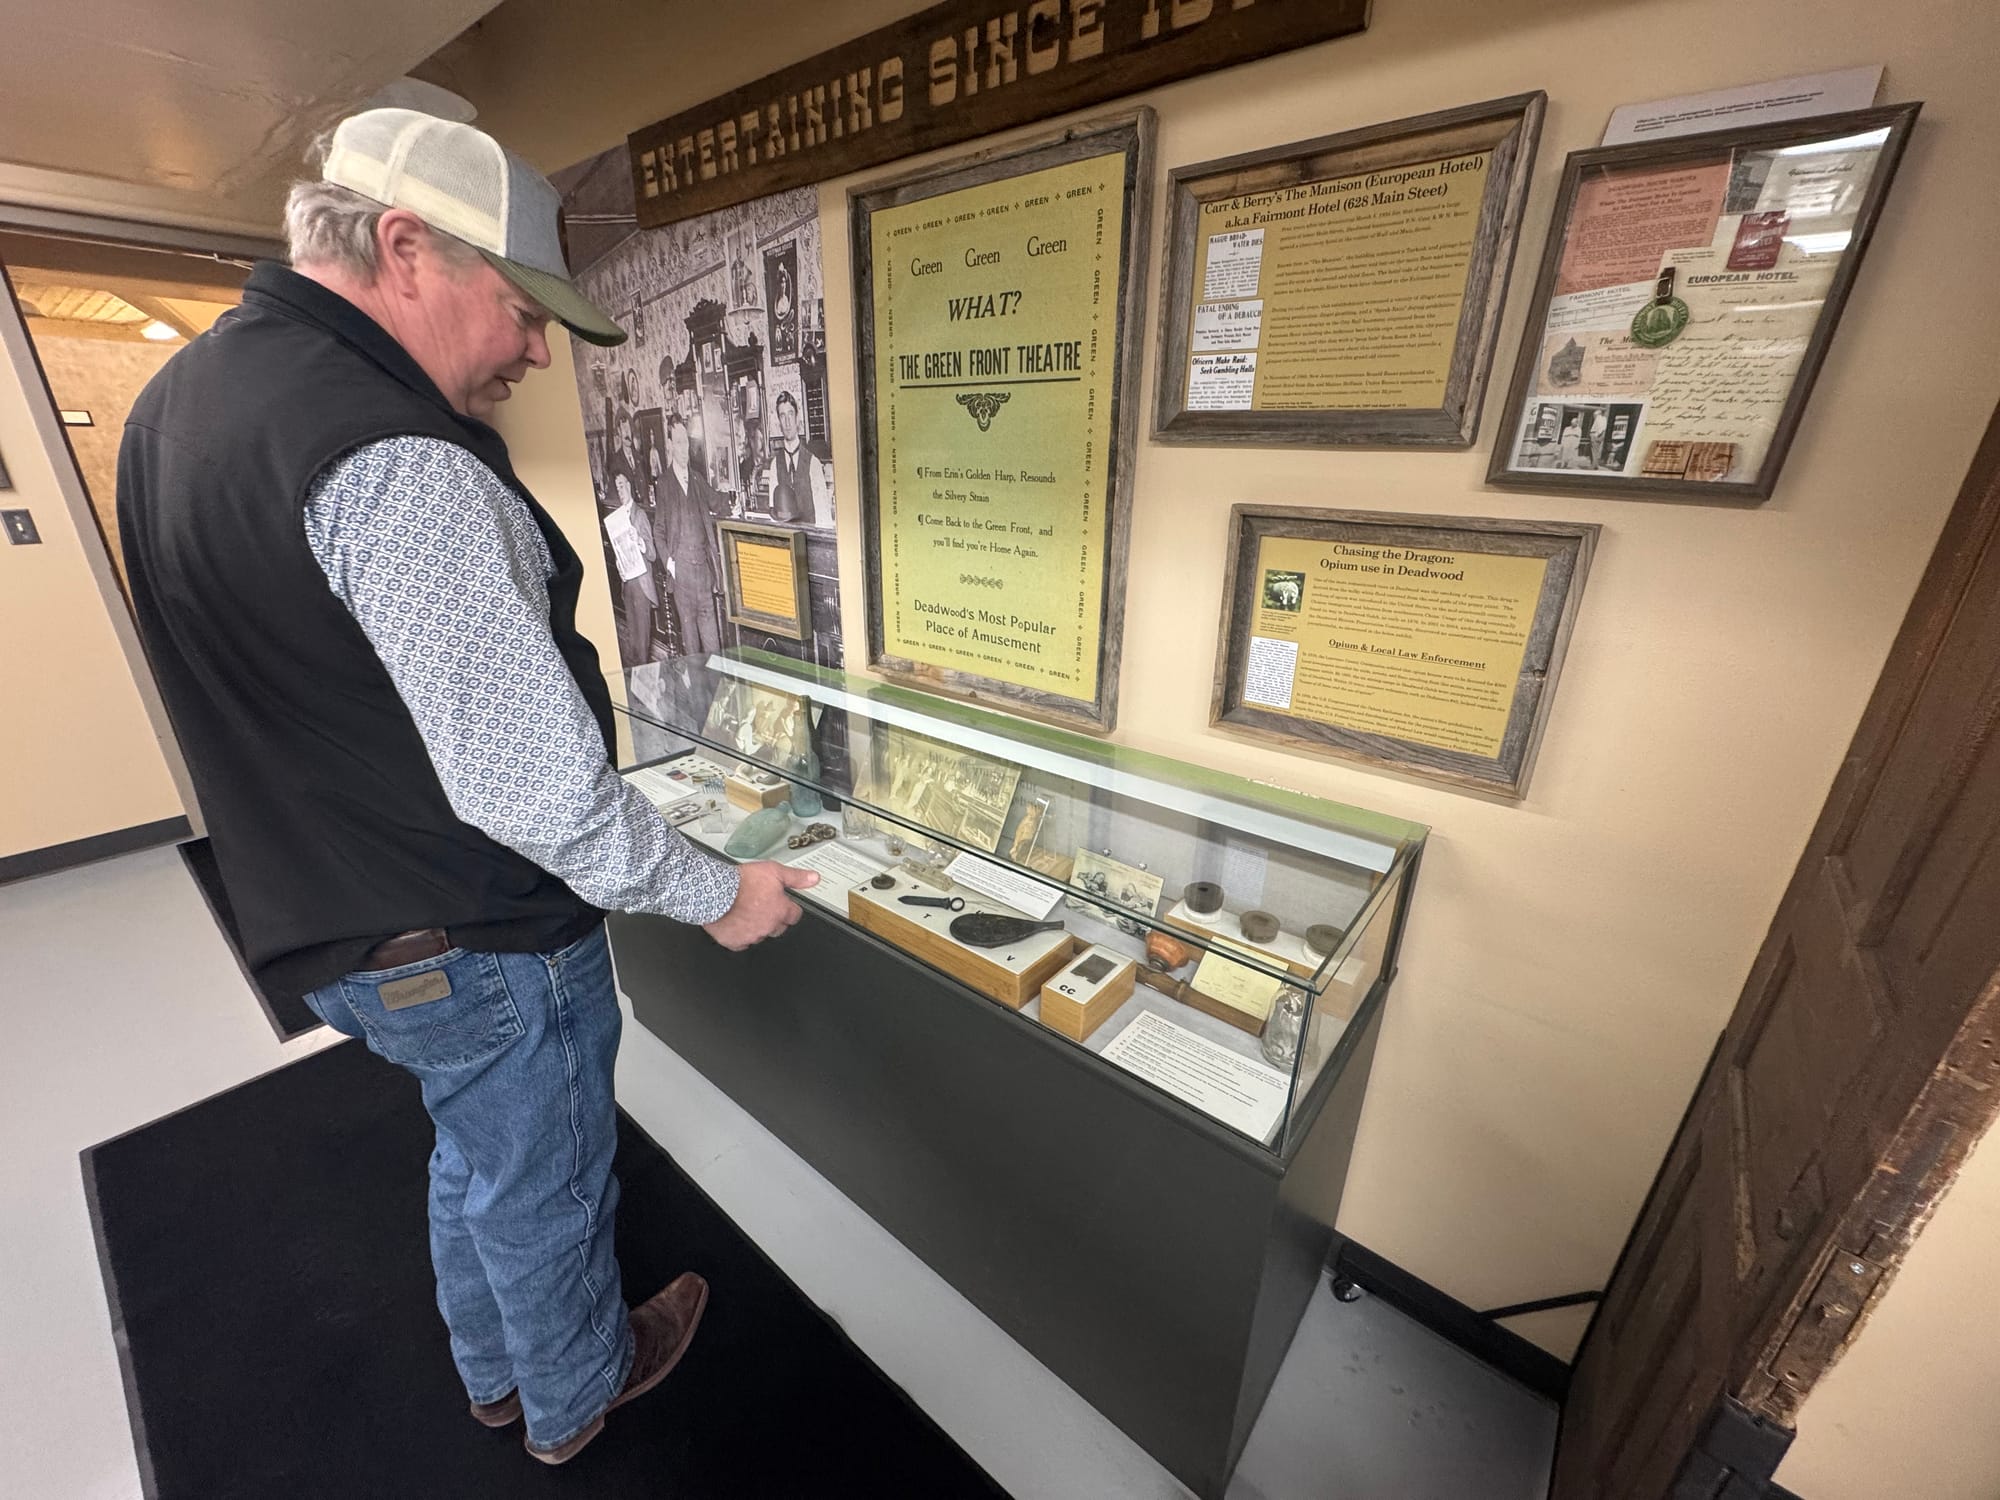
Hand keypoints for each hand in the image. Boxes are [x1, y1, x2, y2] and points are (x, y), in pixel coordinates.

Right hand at [702, 861, 818, 950]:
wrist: (713, 892)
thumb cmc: (740, 882)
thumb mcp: (773, 871)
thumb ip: (795, 877)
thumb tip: (813, 879)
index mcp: (780, 911)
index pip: (794, 915)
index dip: (789, 908)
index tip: (782, 903)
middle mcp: (768, 926)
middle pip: (778, 927)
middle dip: (773, 917)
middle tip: (761, 904)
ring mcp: (752, 936)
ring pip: (760, 934)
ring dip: (756, 925)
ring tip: (746, 911)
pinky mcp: (734, 942)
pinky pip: (741, 942)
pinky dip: (739, 934)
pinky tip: (735, 922)